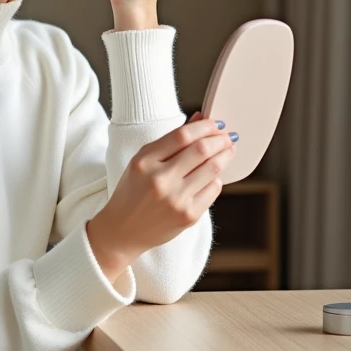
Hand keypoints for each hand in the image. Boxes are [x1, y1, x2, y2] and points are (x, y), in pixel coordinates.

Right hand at [86, 113, 235, 282]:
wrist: (123, 230)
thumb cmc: (132, 192)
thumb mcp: (143, 162)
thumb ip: (171, 141)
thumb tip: (200, 119)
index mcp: (145, 162)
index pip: (182, 135)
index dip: (204, 127)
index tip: (215, 124)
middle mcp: (160, 179)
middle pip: (201, 150)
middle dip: (220, 140)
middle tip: (227, 136)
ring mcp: (176, 199)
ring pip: (212, 169)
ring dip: (224, 156)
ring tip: (227, 151)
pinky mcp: (188, 216)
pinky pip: (213, 190)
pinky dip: (216, 179)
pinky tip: (213, 176)